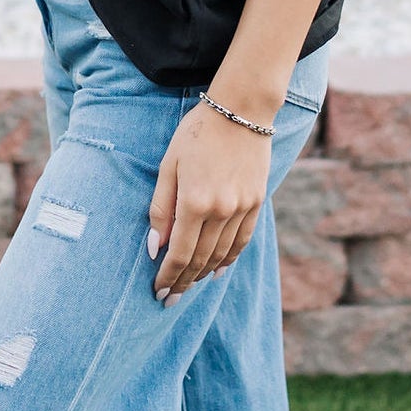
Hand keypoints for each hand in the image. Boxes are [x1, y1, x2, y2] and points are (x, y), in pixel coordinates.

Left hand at [149, 102, 273, 303]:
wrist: (241, 110)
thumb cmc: (196, 133)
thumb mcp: (168, 165)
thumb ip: (160, 208)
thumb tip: (154, 247)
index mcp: (194, 202)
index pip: (178, 254)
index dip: (167, 277)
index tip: (158, 292)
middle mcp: (221, 211)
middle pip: (199, 260)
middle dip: (182, 283)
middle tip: (169, 299)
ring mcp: (242, 208)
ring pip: (221, 255)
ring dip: (203, 274)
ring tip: (188, 286)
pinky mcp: (256, 203)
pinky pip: (241, 241)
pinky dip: (228, 259)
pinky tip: (217, 270)